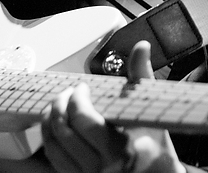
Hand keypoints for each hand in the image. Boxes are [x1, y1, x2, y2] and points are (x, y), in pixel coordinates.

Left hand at [42, 41, 184, 172]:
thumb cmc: (157, 149)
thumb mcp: (153, 113)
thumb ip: (142, 77)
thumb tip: (141, 48)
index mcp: (122, 150)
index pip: (84, 121)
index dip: (77, 98)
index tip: (83, 88)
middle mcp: (102, 168)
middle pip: (63, 132)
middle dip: (60, 105)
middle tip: (69, 93)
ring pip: (53, 147)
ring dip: (50, 121)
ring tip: (59, 105)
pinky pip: (54, 160)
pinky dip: (50, 139)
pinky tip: (56, 126)